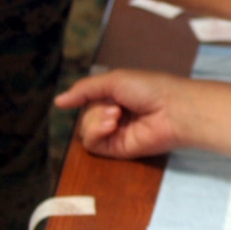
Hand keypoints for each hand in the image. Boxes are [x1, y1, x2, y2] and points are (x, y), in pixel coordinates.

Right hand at [54, 70, 181, 158]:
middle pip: (84, 115)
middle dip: (94, 109)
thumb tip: (58, 102)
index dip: (84, 97)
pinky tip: (111, 125)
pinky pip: (92, 144)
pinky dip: (96, 132)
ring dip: (95, 120)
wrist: (172, 109)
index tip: (82, 96)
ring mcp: (115, 133)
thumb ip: (85, 89)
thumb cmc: (150, 89)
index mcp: (116, 96)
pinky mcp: (116, 149)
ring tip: (116, 115)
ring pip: (84, 130)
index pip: (87, 99)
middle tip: (116, 106)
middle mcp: (114, 115)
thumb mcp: (114, 80)